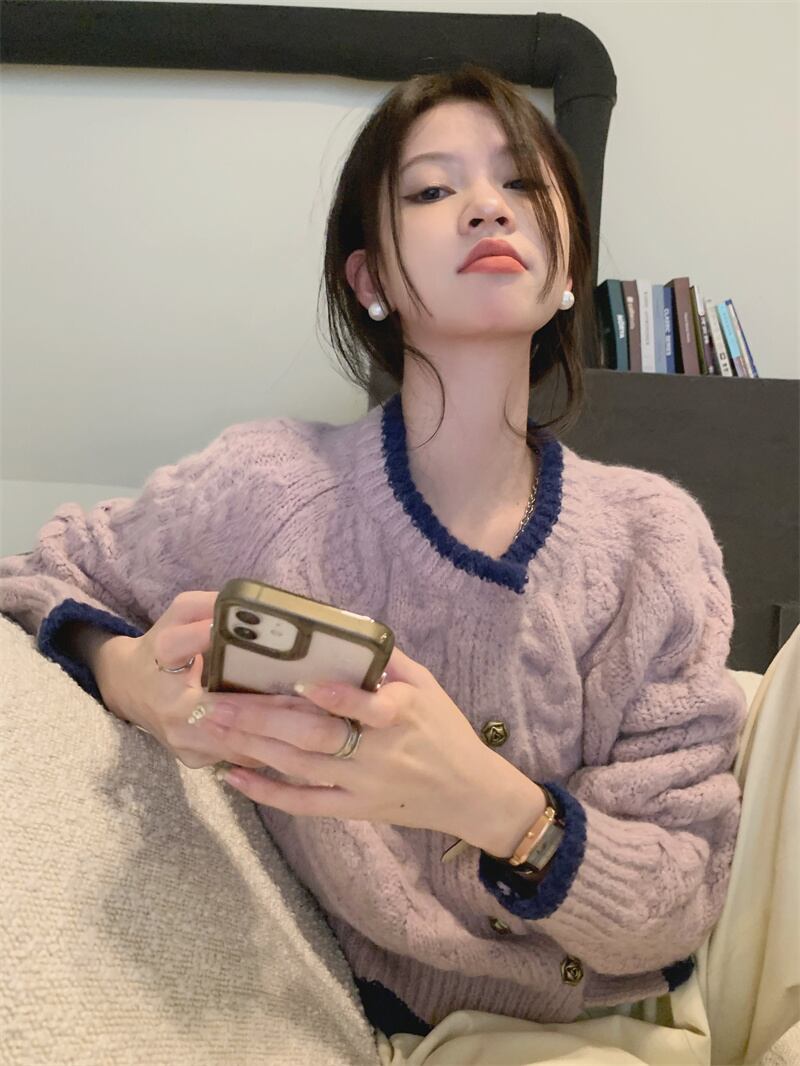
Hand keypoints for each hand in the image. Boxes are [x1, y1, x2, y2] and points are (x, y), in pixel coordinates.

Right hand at [94, 590, 331, 770]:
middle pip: (226, 711)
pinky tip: (303, 737)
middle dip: (271, 705)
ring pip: (240, 743)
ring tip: (319, 719)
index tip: (258, 639)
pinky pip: (241, 757)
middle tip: (313, 695)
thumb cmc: (164, 648)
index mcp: (161, 658)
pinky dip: (272, 747)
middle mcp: (170, 706)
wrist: (131, 691)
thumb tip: (251, 605)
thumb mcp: (178, 615)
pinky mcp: (196, 760)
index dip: (216, 640)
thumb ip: (208, 605)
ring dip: (280, 733)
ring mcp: (183, 740)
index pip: (184, 646)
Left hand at [192, 644, 510, 841]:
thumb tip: (345, 631)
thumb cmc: (446, 730)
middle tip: (216, 702)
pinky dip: (267, 792)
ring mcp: (362, 786)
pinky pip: (304, 804)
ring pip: (300, 767)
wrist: (470, 793)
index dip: (333, 695)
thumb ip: (389, 661)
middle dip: (262, 719)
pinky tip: (233, 777)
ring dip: (253, 747)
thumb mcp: (428, 686)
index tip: (298, 680)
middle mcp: (378, 753)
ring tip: (213, 727)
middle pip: (314, 737)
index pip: (367, 707)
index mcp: (401, 716)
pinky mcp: (353, 811)